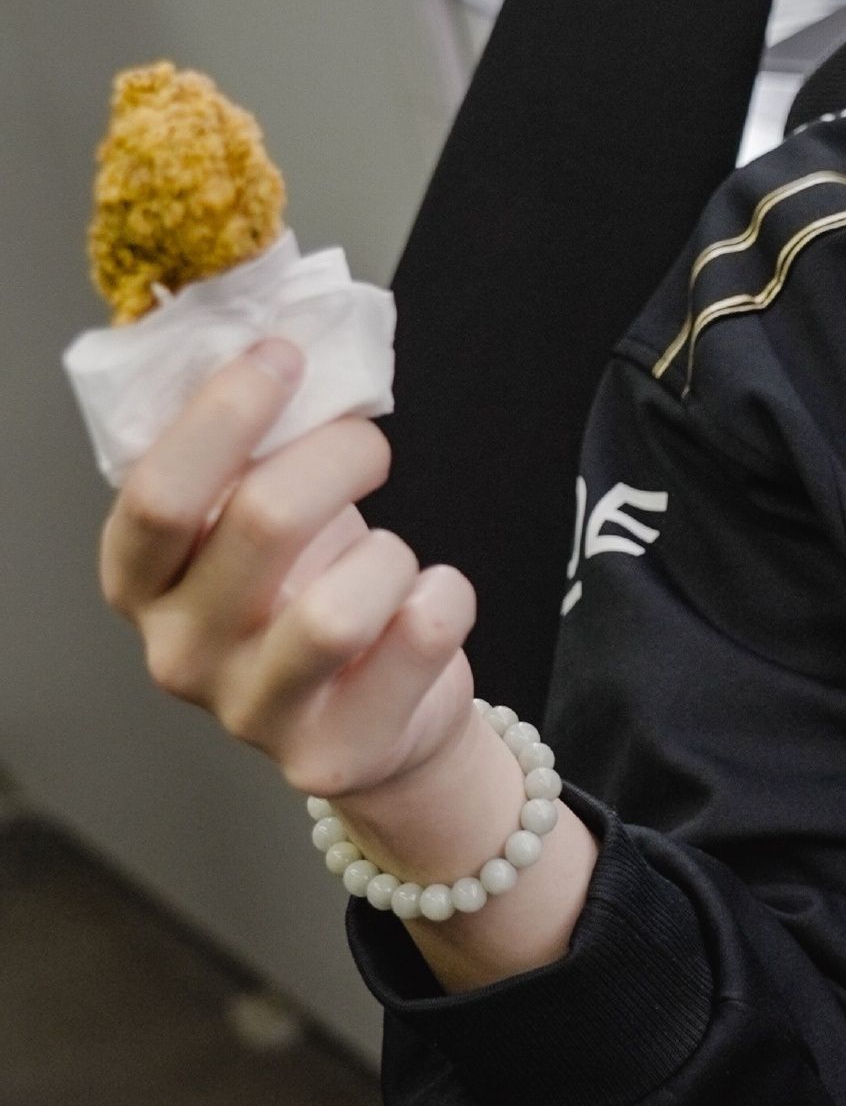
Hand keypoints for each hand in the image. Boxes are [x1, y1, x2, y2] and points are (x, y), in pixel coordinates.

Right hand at [99, 337, 594, 985]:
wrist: (376, 713)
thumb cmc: (313, 588)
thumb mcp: (261, 516)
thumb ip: (252, 449)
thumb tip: (287, 348)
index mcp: (140, 581)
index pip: (159, 494)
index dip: (224, 414)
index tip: (284, 357)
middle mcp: (176, 654)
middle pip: (263, 521)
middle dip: (339, 456)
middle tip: (370, 446)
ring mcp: (249, 713)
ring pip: (341, 605)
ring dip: (391, 553)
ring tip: (393, 559)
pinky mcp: (329, 756)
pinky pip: (417, 641)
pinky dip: (446, 598)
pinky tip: (431, 601)